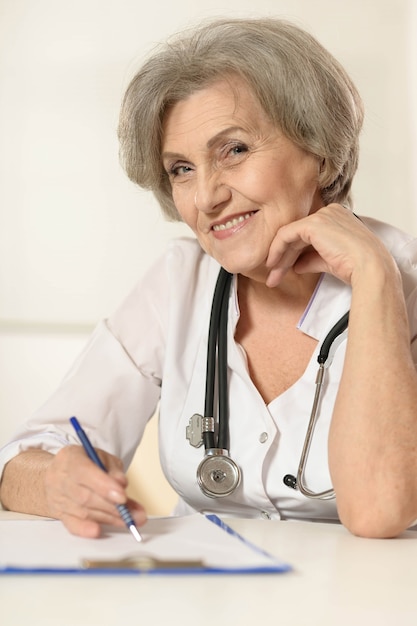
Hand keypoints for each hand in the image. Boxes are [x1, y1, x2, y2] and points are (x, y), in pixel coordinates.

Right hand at [44, 445, 146, 537]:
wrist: (58, 472)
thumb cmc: (84, 462)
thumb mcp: (101, 456)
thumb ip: (113, 468)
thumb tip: (121, 483)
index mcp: (71, 458)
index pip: (85, 473)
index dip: (104, 486)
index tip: (122, 497)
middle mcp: (60, 479)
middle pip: (86, 497)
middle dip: (113, 507)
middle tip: (133, 514)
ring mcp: (58, 498)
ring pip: (84, 512)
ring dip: (109, 519)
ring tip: (129, 520)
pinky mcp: (60, 514)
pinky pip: (72, 524)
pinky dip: (85, 529)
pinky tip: (97, 531)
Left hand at [265, 204, 392, 287]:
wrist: (369, 268)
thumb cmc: (357, 267)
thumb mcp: (330, 261)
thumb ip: (312, 259)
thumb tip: (296, 266)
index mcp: (337, 218)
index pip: (308, 235)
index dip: (292, 254)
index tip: (282, 271)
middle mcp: (329, 212)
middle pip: (298, 236)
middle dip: (284, 258)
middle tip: (273, 278)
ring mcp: (322, 215)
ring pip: (290, 236)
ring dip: (279, 258)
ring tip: (272, 278)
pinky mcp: (313, 223)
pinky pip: (286, 235)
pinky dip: (277, 250)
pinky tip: (273, 265)